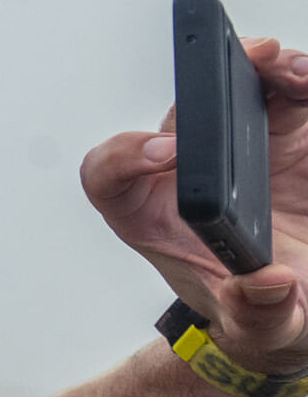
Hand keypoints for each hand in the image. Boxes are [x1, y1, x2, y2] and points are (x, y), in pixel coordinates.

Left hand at [81, 37, 307, 373]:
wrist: (294, 296)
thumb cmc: (253, 309)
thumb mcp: (259, 328)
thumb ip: (257, 313)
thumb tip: (265, 283)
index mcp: (150, 214)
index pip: (110, 174)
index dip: (125, 156)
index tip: (165, 153)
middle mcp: (186, 171)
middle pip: (177, 118)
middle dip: (199, 91)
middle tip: (225, 78)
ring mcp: (236, 148)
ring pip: (233, 92)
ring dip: (256, 70)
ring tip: (286, 69)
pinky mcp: (283, 134)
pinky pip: (285, 93)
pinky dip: (296, 79)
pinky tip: (306, 77)